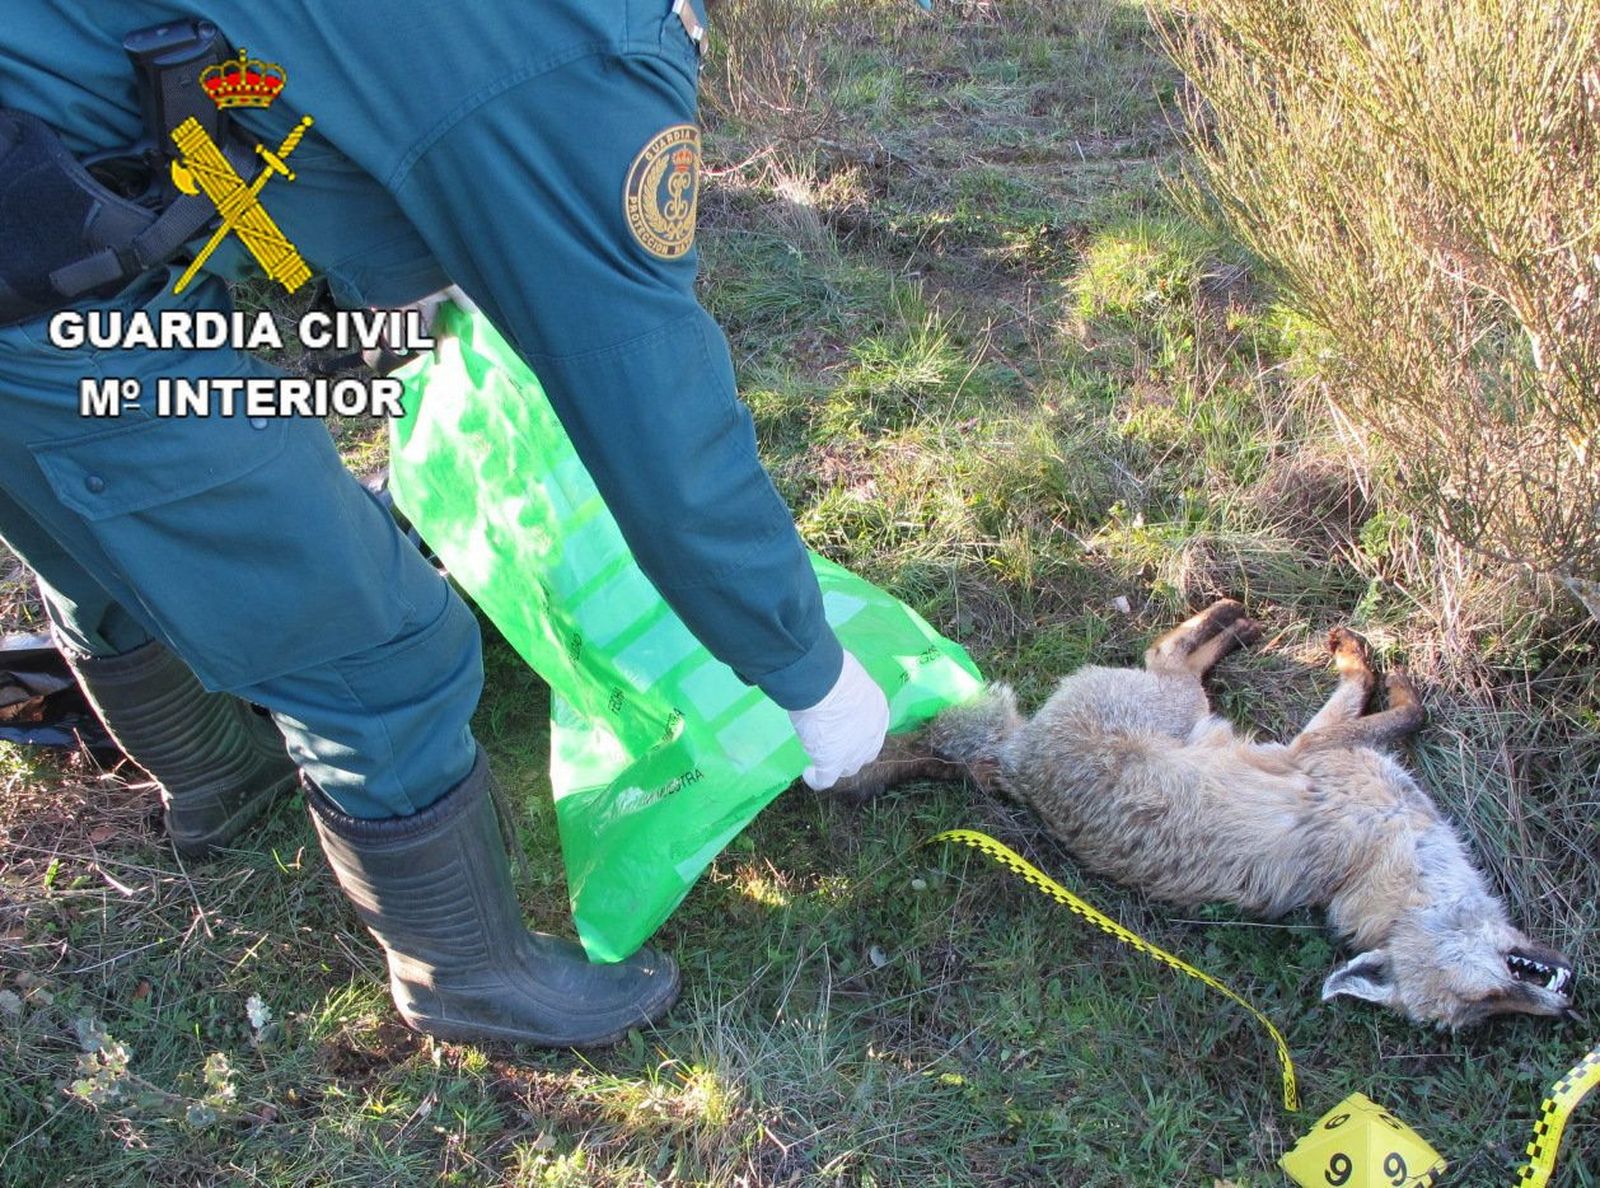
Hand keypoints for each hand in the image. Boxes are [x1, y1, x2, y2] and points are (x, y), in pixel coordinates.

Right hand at [787, 651, 888, 790]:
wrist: (823, 683)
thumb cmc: (834, 670)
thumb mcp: (850, 677)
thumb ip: (848, 690)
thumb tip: (833, 688)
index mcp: (878, 711)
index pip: (871, 729)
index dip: (858, 732)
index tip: (843, 728)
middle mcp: (871, 735)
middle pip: (864, 752)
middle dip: (851, 751)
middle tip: (832, 743)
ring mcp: (853, 752)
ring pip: (847, 768)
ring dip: (835, 765)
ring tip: (819, 759)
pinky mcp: (832, 761)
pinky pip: (825, 779)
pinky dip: (816, 779)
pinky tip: (808, 773)